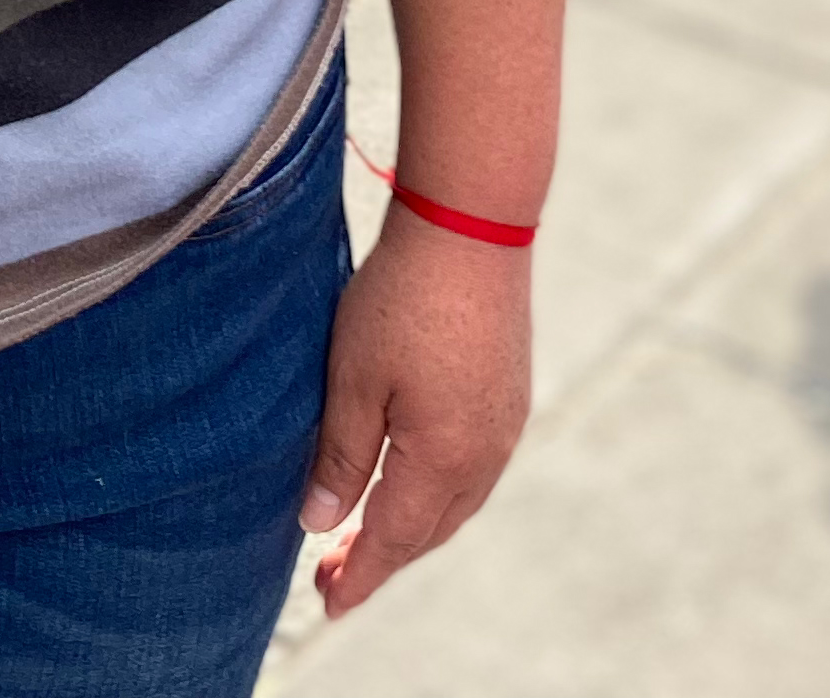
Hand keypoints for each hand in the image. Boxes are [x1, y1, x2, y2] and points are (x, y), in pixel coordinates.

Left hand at [297, 210, 532, 619]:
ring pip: (454, 505)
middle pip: (427, 531)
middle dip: (380, 558)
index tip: (328, 602)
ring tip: (363, 538)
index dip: (358, 575)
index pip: (393, 539)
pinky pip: (472, 473)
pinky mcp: (510, 397)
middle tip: (331, 574)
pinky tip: (411, 485)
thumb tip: (320, 523)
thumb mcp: (352, 379)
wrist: (470, 227)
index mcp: (443, 459)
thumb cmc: (402, 298)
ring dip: (410, 527)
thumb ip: (339, 457)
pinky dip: (436, 495)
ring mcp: (505, 427)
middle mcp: (484, 455)